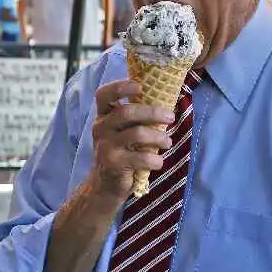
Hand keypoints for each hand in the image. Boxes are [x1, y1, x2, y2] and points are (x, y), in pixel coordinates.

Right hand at [89, 80, 175, 201]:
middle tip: (171, 117)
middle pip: (127, 112)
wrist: (106, 185)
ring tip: (167, 142)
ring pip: (137, 134)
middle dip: (153, 112)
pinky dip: (154, 160)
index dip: (120, 87)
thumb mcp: (122, 132)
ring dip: (158, 137)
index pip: (104, 94)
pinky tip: (158, 162)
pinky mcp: (113, 164)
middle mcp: (101, 128)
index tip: (140, 86)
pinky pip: (140, 158)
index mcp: (103, 116)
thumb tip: (165, 103)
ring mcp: (105, 146)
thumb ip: (134, 118)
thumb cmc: (122, 152)